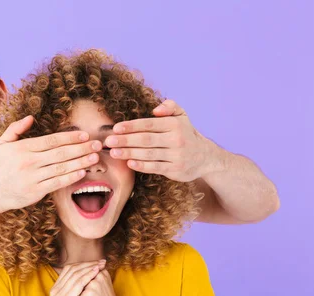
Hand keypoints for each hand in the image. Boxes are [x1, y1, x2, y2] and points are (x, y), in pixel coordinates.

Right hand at [0, 116, 102, 213]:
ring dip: (80, 162)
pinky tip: (82, 172)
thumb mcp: (2, 144)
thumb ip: (16, 129)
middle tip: (98, 144)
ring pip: (61, 168)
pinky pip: (56, 183)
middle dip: (81, 148)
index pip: (51, 140)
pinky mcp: (35, 192)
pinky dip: (70, 178)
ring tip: (95, 157)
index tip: (85, 135)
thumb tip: (31, 118)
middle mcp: (28, 162)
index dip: (70, 137)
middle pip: (60, 153)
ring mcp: (32, 178)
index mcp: (22, 148)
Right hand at [49, 260, 105, 295]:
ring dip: (89, 268)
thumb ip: (81, 279)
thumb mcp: (82, 293)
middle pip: (72, 270)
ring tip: (101, 265)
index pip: (69, 269)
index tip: (98, 261)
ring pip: (75, 275)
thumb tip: (91, 262)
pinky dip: (88, 275)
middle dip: (88, 264)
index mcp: (56, 289)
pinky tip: (98, 271)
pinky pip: (78, 283)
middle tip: (101, 261)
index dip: (84, 263)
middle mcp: (54, 292)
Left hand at [106, 100, 221, 181]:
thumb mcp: (182, 116)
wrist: (205, 157)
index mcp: (175, 124)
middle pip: (146, 139)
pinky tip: (129, 163)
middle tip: (108, 141)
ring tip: (113, 152)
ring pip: (148, 154)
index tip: (115, 128)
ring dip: (129, 153)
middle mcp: (176, 139)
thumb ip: (170, 106)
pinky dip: (141, 166)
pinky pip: (155, 167)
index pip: (149, 124)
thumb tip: (155, 109)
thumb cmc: (186, 134)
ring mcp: (176, 156)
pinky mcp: (175, 170)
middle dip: (125, 140)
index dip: (131, 126)